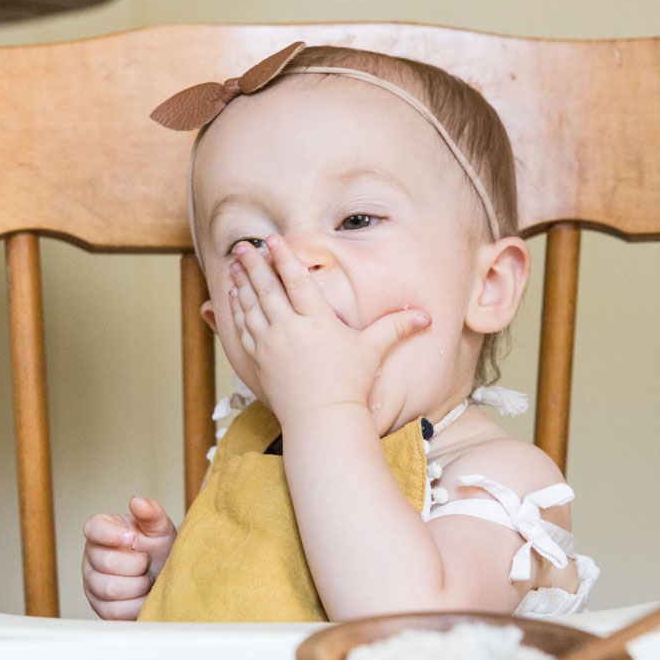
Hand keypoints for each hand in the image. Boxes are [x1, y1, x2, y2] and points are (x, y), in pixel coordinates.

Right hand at [81, 496, 176, 619]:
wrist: (167, 578)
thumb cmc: (159, 550)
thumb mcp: (160, 528)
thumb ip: (150, 513)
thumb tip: (137, 501)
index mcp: (101, 531)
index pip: (93, 529)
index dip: (111, 535)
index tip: (130, 537)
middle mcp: (91, 557)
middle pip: (106, 563)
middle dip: (137, 565)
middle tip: (147, 563)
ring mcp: (92, 584)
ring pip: (110, 589)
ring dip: (138, 586)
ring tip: (145, 579)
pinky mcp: (100, 608)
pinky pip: (115, 611)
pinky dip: (136, 605)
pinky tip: (143, 596)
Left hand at [228, 235, 430, 426]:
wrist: (321, 419)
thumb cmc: (350, 384)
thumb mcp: (373, 352)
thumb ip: (395, 328)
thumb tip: (426, 316)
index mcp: (317, 321)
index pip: (297, 281)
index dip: (284, 258)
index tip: (273, 240)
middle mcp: (289, 329)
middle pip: (268, 289)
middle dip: (255, 264)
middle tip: (243, 245)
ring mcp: (270, 345)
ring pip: (251, 306)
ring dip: (242, 282)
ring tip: (235, 264)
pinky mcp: (258, 360)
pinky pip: (243, 328)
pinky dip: (236, 310)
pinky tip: (233, 296)